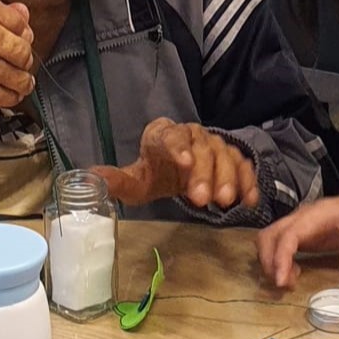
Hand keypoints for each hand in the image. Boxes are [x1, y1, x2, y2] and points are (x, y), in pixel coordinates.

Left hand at [92, 118, 258, 207]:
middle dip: (205, 173)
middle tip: (203, 199)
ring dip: (227, 178)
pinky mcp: (232, 159)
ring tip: (225, 202)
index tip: (184, 163)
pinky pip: (243, 166)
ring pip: (225, 155)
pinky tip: (248, 200)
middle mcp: (193, 136)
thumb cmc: (157, 171)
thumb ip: (118, 180)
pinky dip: (247, 181)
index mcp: (165, 135)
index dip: (179, 147)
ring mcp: (215, 146)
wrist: (180, 167)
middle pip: (202, 149)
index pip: (172, 136)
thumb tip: (90, 179)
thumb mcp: (138, 179)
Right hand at [257, 186, 338, 287]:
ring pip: (271, 239)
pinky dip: (279, 261)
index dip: (281, 258)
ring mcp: (303, 225)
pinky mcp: (305, 234)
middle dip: (269, 262)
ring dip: (271, 262)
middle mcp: (304, 217)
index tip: (282, 281)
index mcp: (319, 214)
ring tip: (287, 282)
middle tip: (282, 285)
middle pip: (270, 235)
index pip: (289, 234)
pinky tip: (293, 275)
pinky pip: (281, 245)